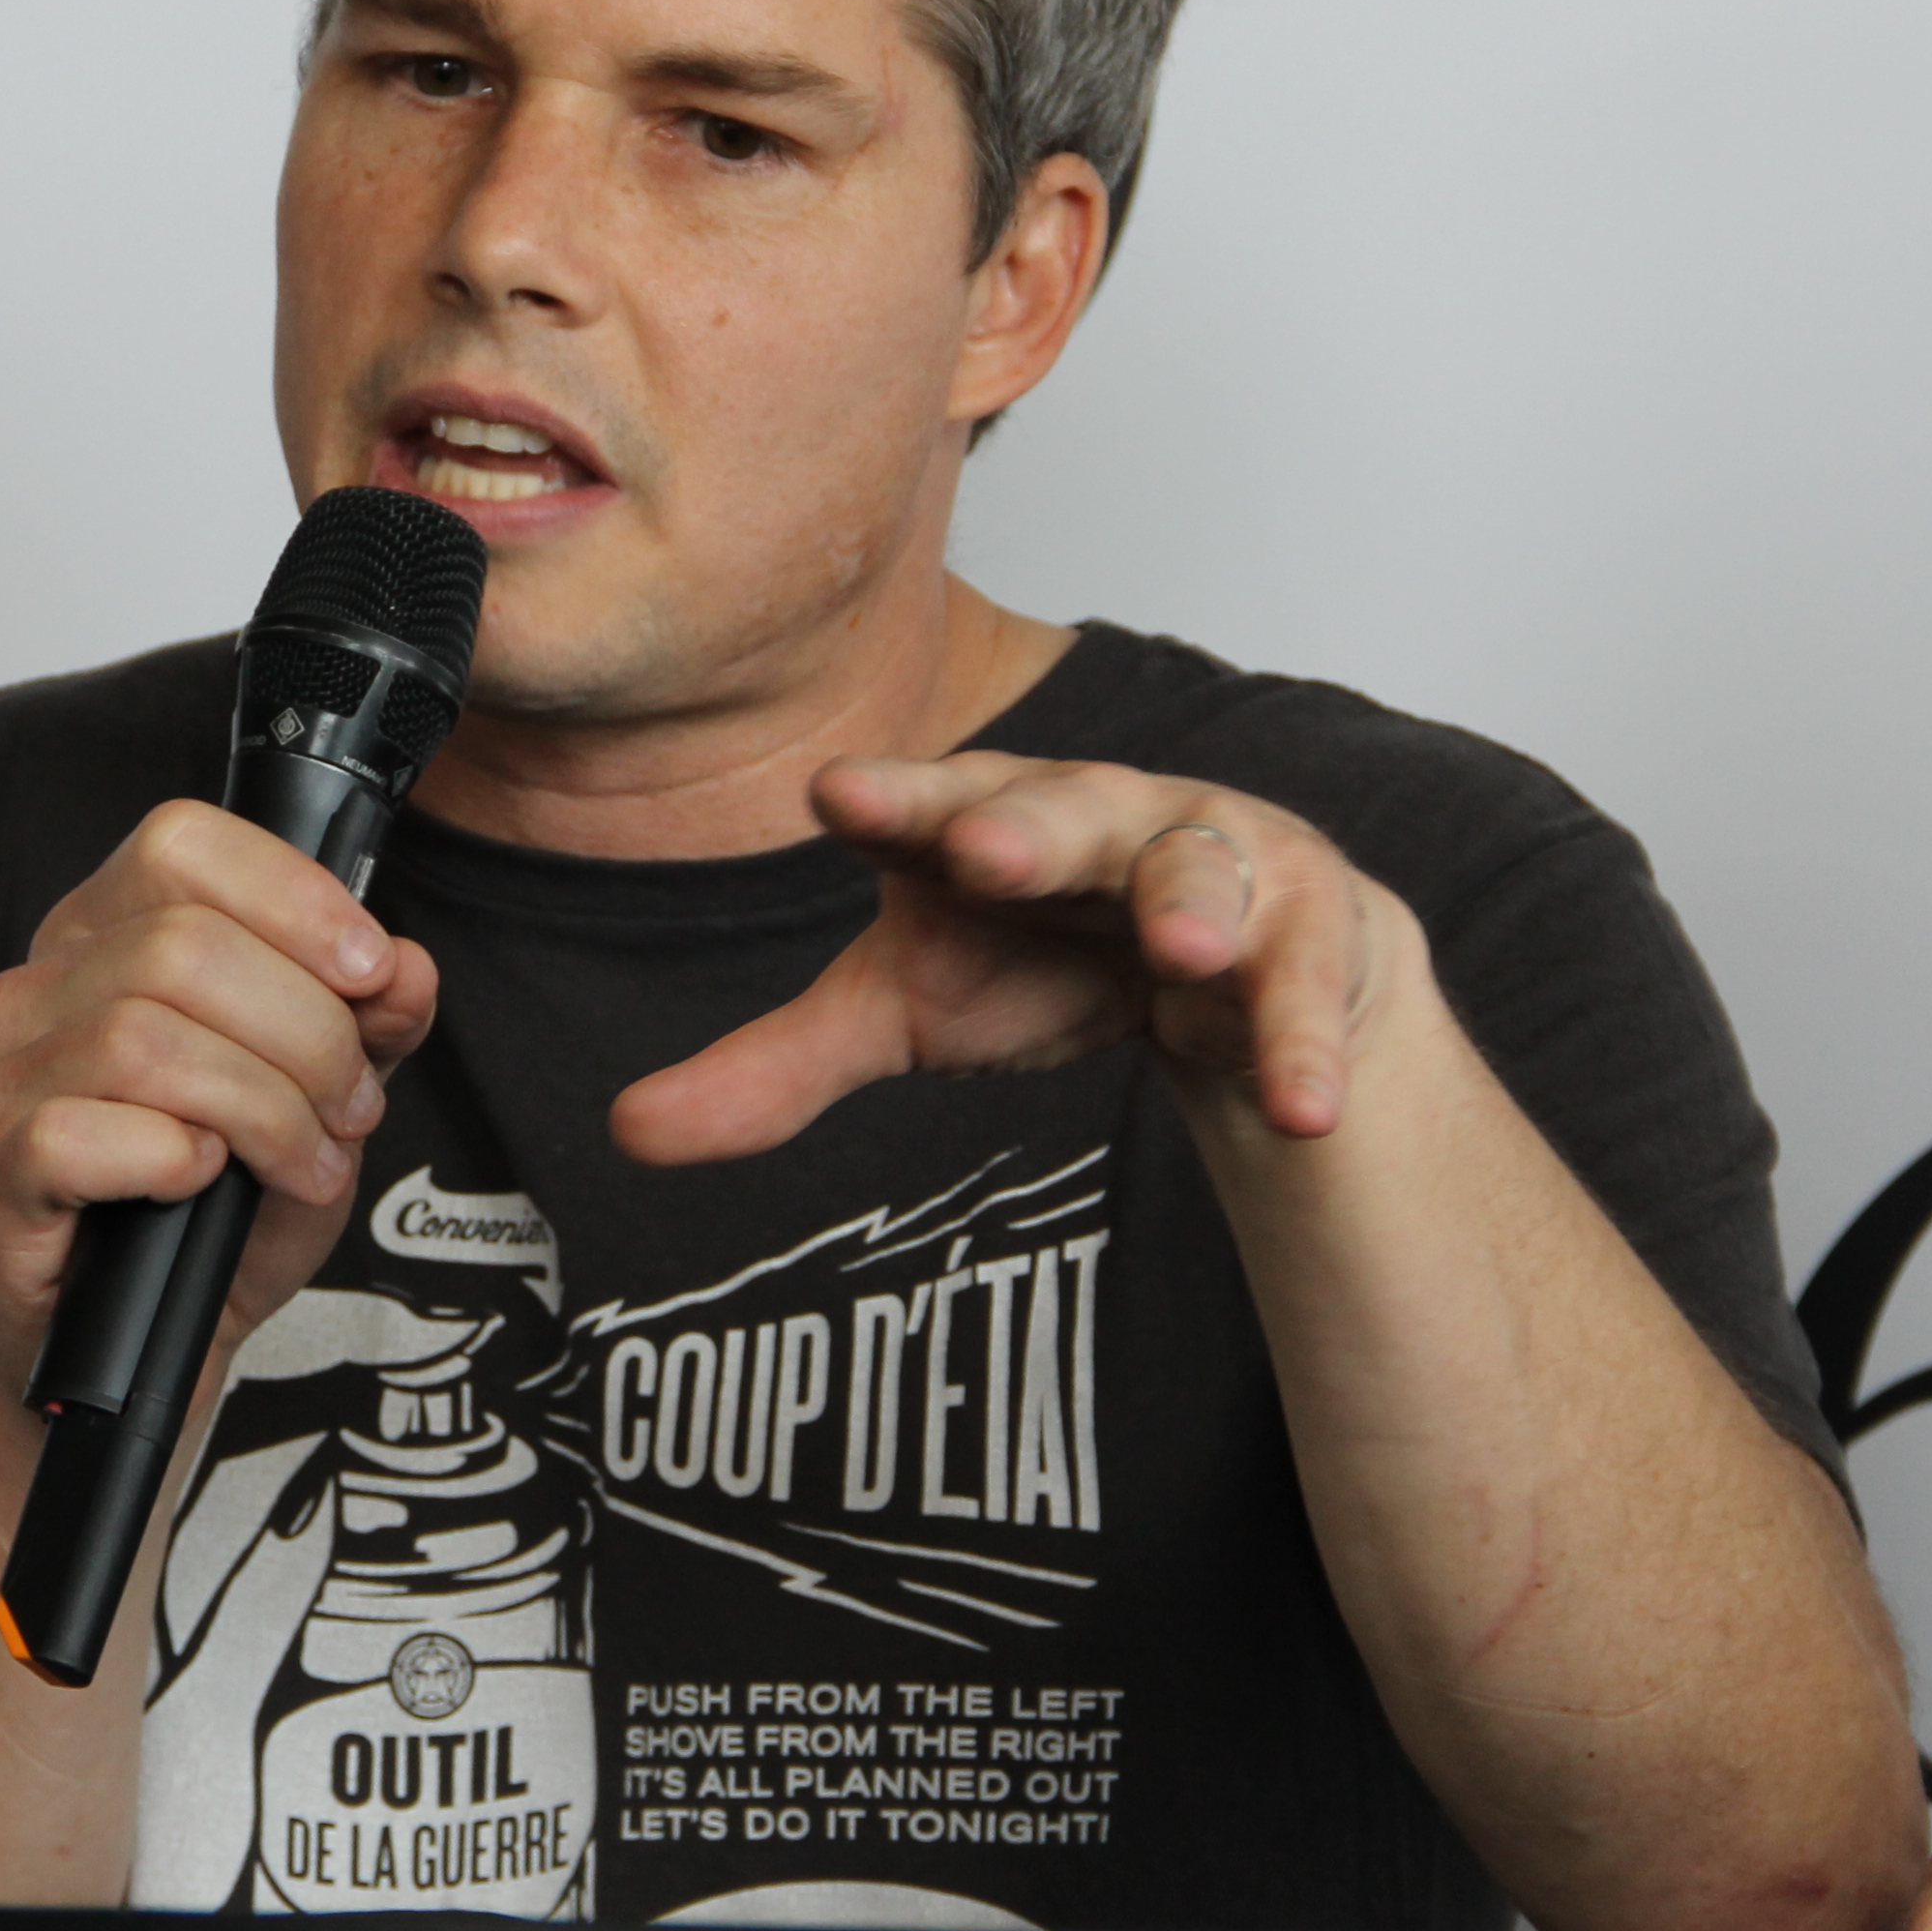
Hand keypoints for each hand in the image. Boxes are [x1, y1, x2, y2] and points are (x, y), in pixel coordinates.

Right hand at [0, 800, 437, 1390]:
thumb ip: (369, 1028)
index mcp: (107, 936)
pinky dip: (173, 1159)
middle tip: (350, 1110)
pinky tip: (202, 1187)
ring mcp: (0, 1076)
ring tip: (303, 1161)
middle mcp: (38, 987)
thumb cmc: (218, 1214)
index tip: (371, 973)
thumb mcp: (321, 1105)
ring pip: (144, 1038)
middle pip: (184, 947)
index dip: (293, 898)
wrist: (152, 1352)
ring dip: (261, 1106)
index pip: (183, 845)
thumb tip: (405, 969)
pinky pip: (81, 1133)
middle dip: (306, 1034)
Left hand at [610, 755, 1409, 1165]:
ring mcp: (1211, 862)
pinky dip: (1304, 1045)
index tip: (832, 797)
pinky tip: (1305, 1109)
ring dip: (1194, 908)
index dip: (888, 800)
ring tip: (1182, 951)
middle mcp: (1097, 818)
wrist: (1224, 968)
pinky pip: (1303, 985)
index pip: (926, 806)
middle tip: (983, 849)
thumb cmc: (1043, 957)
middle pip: (1062, 812)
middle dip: (1028, 826)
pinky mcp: (1305, 926)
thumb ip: (778, 1067)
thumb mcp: (910, 1013)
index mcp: (980, 823)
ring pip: (1201, 872)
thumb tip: (625, 1133)